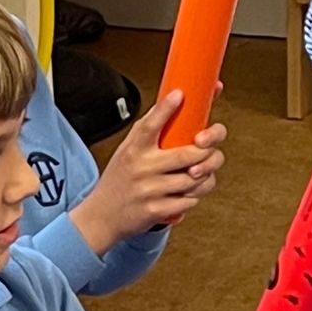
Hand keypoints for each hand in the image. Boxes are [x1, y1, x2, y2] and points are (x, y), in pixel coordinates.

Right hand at [73, 89, 225, 250]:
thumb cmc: (122, 177)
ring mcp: (149, 191)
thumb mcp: (128, 149)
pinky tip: (187, 193)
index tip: (179, 94)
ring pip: (194, 180)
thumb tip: (178, 97)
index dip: (166, 108)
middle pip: (187, 155)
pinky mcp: (155, 211)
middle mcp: (141, 168)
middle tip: (209, 149)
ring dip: (204, 176)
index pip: (150, 125)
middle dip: (207, 152)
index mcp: (134, 149)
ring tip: (201, 173)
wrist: (103, 215)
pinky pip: (189, 201)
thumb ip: (150, 128)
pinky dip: (193, 196)